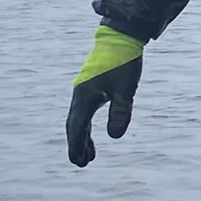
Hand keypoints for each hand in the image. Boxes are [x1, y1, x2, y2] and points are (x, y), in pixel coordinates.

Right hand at [66, 27, 144, 166]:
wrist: (121, 36)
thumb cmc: (124, 62)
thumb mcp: (125, 89)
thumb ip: (120, 111)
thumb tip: (115, 137)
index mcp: (84, 97)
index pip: (76, 127)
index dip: (75, 146)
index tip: (77, 162)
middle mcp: (80, 95)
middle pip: (75, 125)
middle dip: (77, 144)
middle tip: (82, 163)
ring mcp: (85, 90)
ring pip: (80, 119)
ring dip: (83, 136)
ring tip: (89, 155)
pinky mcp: (92, 86)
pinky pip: (86, 111)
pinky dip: (88, 125)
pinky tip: (94, 132)